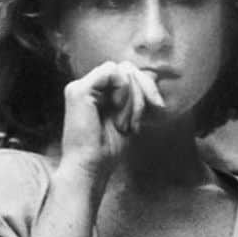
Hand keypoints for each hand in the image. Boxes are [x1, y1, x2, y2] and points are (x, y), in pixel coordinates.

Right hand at [59, 61, 164, 182]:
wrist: (91, 168)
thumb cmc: (107, 151)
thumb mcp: (130, 118)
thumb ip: (136, 97)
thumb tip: (152, 75)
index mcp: (97, 93)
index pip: (126, 74)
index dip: (146, 85)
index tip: (159, 107)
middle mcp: (87, 87)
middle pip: (125, 68)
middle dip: (145, 87)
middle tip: (154, 107)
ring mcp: (80, 87)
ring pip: (121, 69)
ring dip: (133, 95)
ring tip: (125, 120)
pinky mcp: (78, 90)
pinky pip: (111, 72)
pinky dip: (122, 90)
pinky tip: (118, 111)